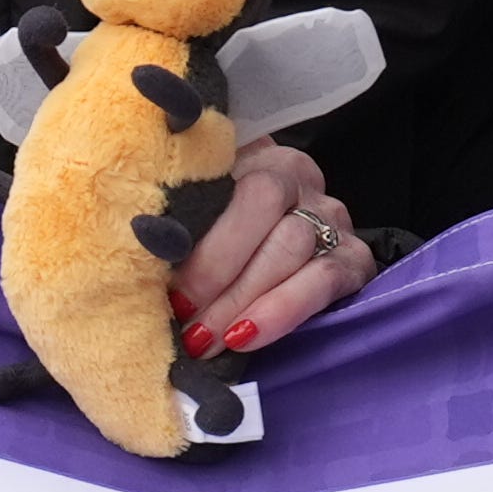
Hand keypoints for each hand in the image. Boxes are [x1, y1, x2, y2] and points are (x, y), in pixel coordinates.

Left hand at [169, 140, 372, 357]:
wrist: (265, 264)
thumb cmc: (207, 246)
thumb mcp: (188, 219)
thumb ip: (170, 220)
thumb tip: (139, 242)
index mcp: (247, 153)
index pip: (224, 165)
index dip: (190, 214)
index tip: (158, 259)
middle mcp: (295, 175)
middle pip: (263, 200)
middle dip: (216, 265)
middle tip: (180, 312)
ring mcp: (331, 214)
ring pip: (291, 243)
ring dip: (242, 297)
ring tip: (203, 338)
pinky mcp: (354, 258)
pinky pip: (324, 279)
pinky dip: (282, 310)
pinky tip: (245, 336)